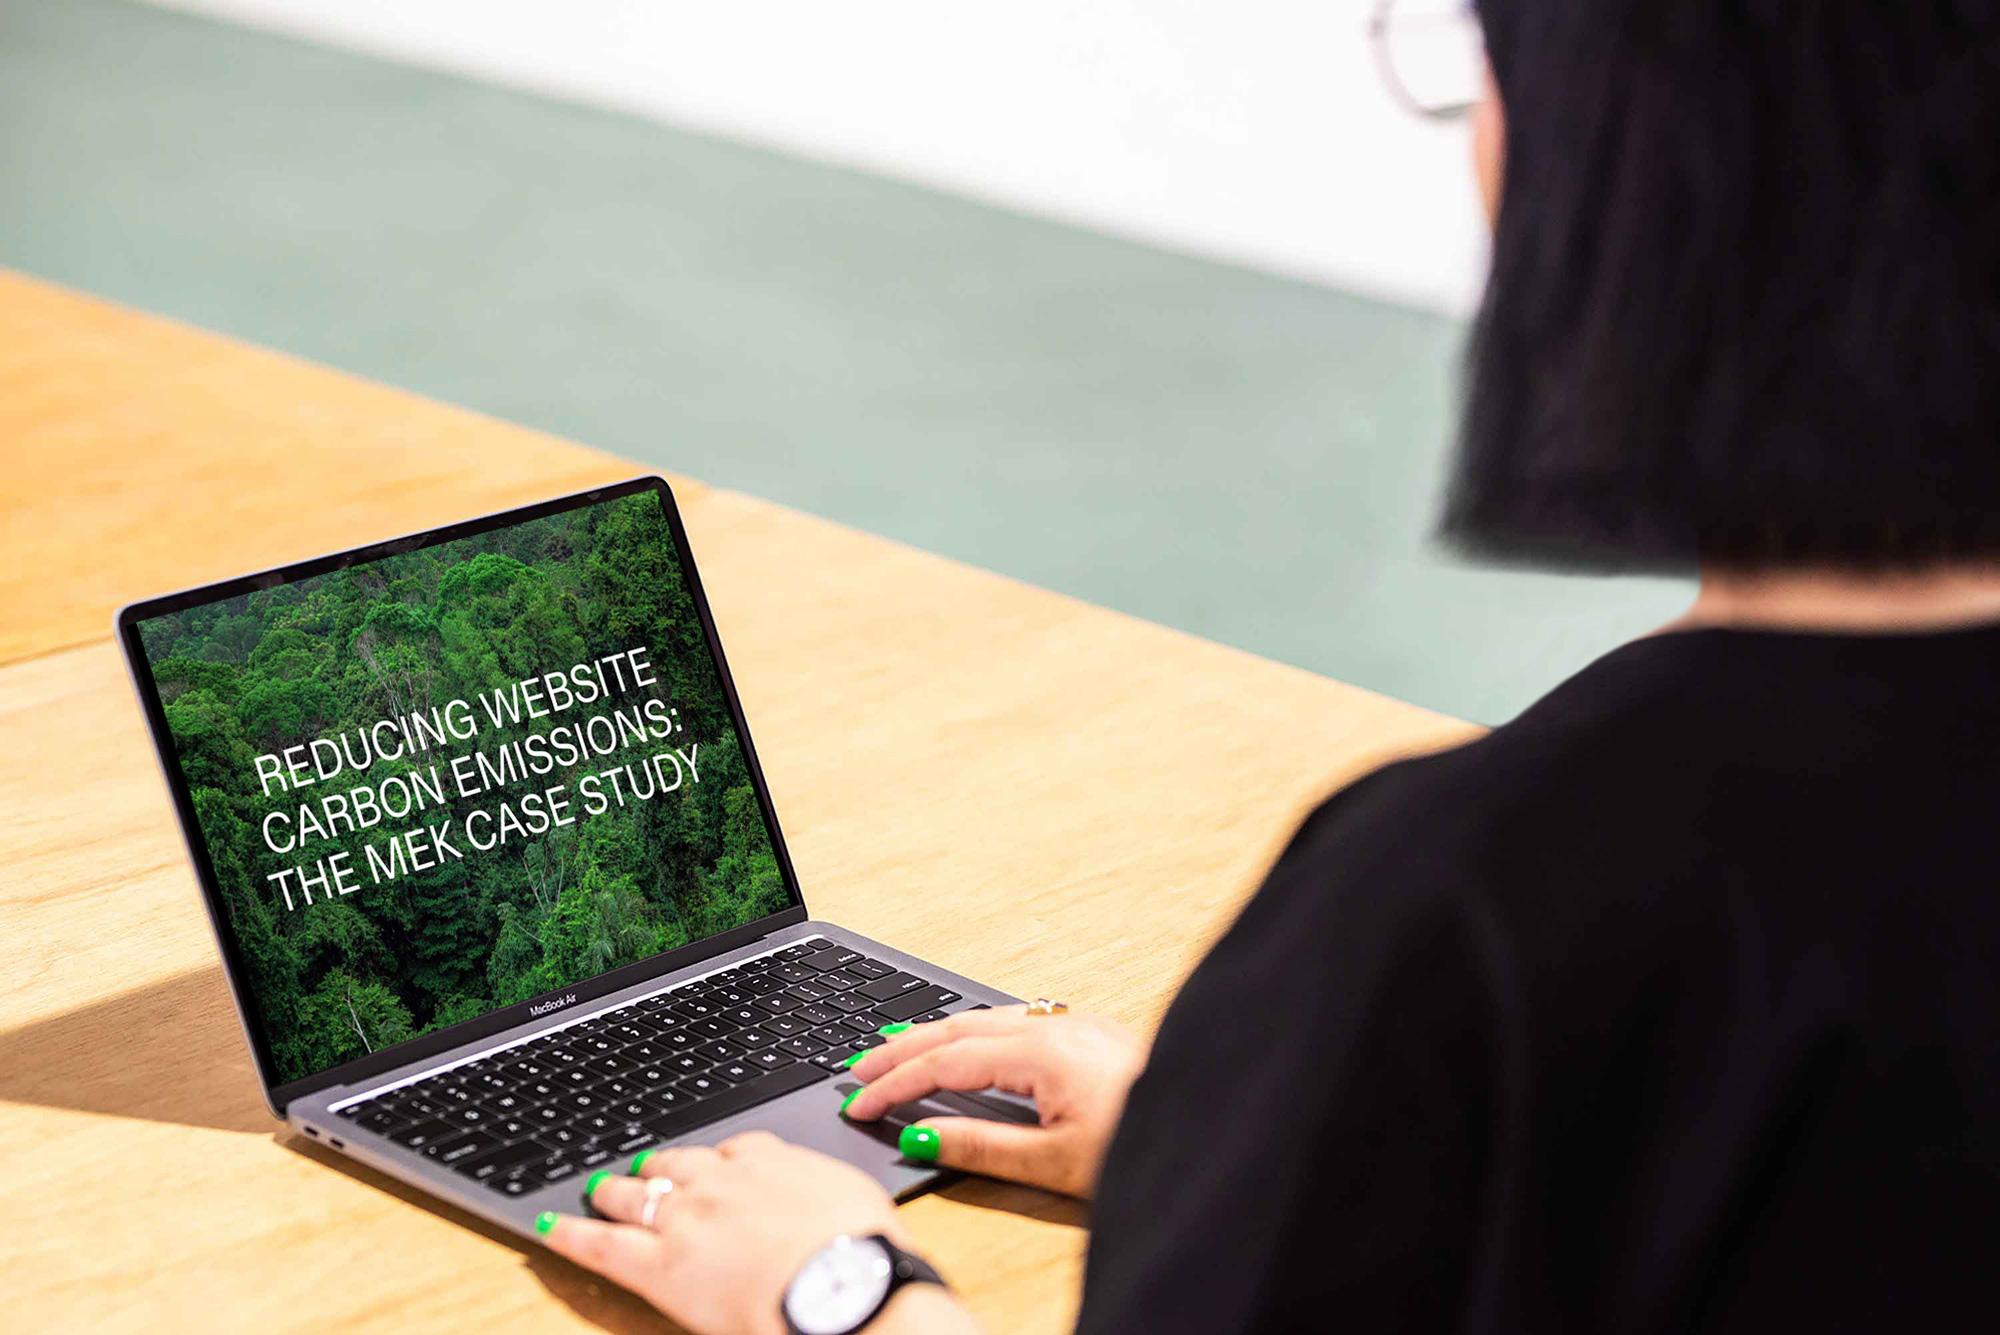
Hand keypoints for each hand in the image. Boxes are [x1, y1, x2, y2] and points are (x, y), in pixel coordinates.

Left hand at [539, 1131, 968, 1334]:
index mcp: (775, 1161)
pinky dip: (571, 1233)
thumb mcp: (857, 1205)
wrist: (845, 1287)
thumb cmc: (862, 1255)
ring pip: (636, 1194)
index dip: (720, 1163)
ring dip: (615, 1192)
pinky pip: (602, 1242)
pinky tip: (549, 1228)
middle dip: (659, 1169)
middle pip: (678, 1164)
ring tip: (600, 1192)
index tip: (716, 1169)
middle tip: (643, 1172)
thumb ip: (826, 1197)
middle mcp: (724, 1179)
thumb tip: (828, 1211)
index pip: (738, 1150)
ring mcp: (687, 1217)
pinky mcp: (660, 1263)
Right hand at [840, 1006, 1145, 1197]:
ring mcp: (1078, 1026)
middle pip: (959, 1029)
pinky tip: (971, 1045)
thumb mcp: (1053, 1163)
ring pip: (987, 1020)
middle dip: (903, 1048)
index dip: (895, 1084)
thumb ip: (980, 1147)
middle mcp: (1057, 1027)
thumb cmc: (1142, 1144)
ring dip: (937, 1036)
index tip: (859, 1103)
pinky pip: (1017, 1022)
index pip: (945, 1063)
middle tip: (858, 1068)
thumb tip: (918, 1136)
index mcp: (1041, 1052)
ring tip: (899, 1052)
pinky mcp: (1095, 1036)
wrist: (1214, 1124)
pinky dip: (976, 1033)